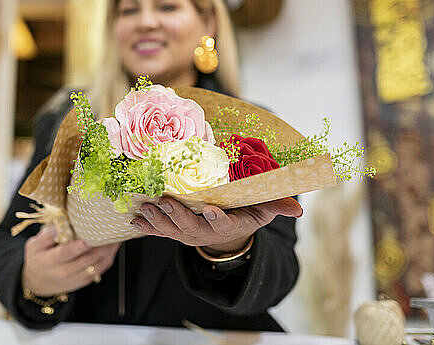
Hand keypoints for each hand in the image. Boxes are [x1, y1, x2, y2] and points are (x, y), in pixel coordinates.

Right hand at [22, 227, 120, 296]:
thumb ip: (45, 236)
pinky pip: (100, 270)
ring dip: (109, 251)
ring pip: (98, 265)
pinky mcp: (84, 281)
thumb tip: (57, 227)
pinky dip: (109, 258)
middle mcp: (65, 272)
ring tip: (116, 236)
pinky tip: (113, 246)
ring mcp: (76, 278)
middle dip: (102, 244)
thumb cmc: (37, 260)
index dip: (82, 243)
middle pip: (88, 258)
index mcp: (51, 261)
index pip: (68, 252)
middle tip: (111, 229)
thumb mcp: (33, 246)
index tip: (93, 231)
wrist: (37, 283)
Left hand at [131, 196, 301, 253]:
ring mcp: (189, 233)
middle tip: (165, 201)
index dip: (218, 219)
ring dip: (157, 220)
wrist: (227, 232)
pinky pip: (160, 231)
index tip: (211, 210)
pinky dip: (147, 226)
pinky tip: (134, 219)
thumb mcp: (264, 210)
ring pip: (171, 230)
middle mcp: (206, 232)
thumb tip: (299, 209)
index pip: (224, 224)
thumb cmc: (246, 214)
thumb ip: (277, 206)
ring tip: (145, 207)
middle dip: (177, 216)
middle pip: (191, 227)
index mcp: (229, 225)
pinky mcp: (176, 231)